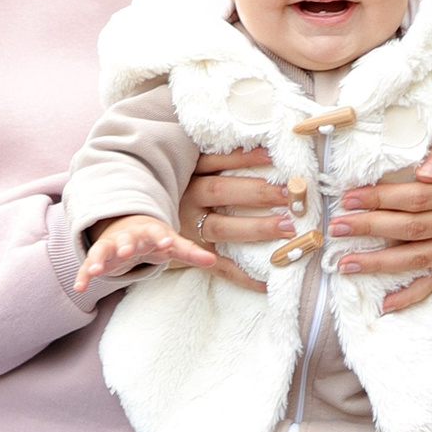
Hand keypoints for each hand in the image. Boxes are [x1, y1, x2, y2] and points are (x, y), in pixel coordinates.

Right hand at [76, 214, 218, 290]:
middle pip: (126, 239)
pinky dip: (84, 275)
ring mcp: (111, 245)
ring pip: (103, 250)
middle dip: (125, 244)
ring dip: (99, 259)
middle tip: (126, 252)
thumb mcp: (171, 245)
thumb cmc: (154, 239)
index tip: (168, 241)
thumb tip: (213, 261)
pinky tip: (79, 287)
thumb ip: (190, 252)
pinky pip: (89, 265)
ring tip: (95, 270)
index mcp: (149, 232)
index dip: (162, 237)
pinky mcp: (99, 256)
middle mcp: (128, 236)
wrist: (127, 227)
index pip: (157, 232)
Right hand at [176, 149, 284, 290]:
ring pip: (222, 227)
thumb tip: (263, 152)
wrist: (142, 231)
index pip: (215, 160)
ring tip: (287, 228)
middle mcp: (186, 199)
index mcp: (187, 174)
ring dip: (257, 227)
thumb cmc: (180, 195)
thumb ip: (214, 163)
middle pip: (221, 191)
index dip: (243, 157)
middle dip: (257, 192)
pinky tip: (268, 279)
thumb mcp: (187, 173)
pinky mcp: (189, 255)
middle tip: (289, 195)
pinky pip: (219, 266)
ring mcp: (187, 228)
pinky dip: (243, 274)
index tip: (273, 156)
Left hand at [329, 147, 431, 313]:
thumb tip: (423, 172)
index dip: (379, 199)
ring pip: (417, 258)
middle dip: (369, 228)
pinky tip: (385, 302)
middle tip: (337, 228)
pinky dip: (410, 295)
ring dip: (379, 263)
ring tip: (346, 263)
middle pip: (411, 227)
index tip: (348, 200)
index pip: (414, 196)